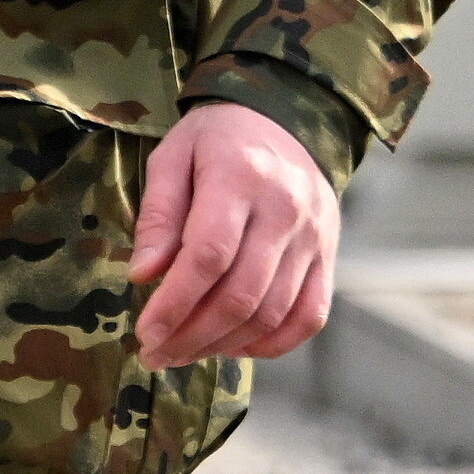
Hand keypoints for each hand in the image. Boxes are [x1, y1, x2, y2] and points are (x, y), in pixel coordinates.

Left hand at [129, 101, 340, 366]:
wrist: (283, 119)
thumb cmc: (213, 140)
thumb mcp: (171, 157)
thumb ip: (158, 215)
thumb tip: (143, 275)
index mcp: (240, 177)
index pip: (208, 255)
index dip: (175, 302)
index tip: (144, 332)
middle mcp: (286, 211)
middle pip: (242, 293)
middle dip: (194, 334)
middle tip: (156, 354)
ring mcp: (315, 237)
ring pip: (274, 311)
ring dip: (226, 344)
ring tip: (184, 353)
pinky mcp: (330, 256)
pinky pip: (311, 315)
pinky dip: (274, 342)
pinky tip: (235, 347)